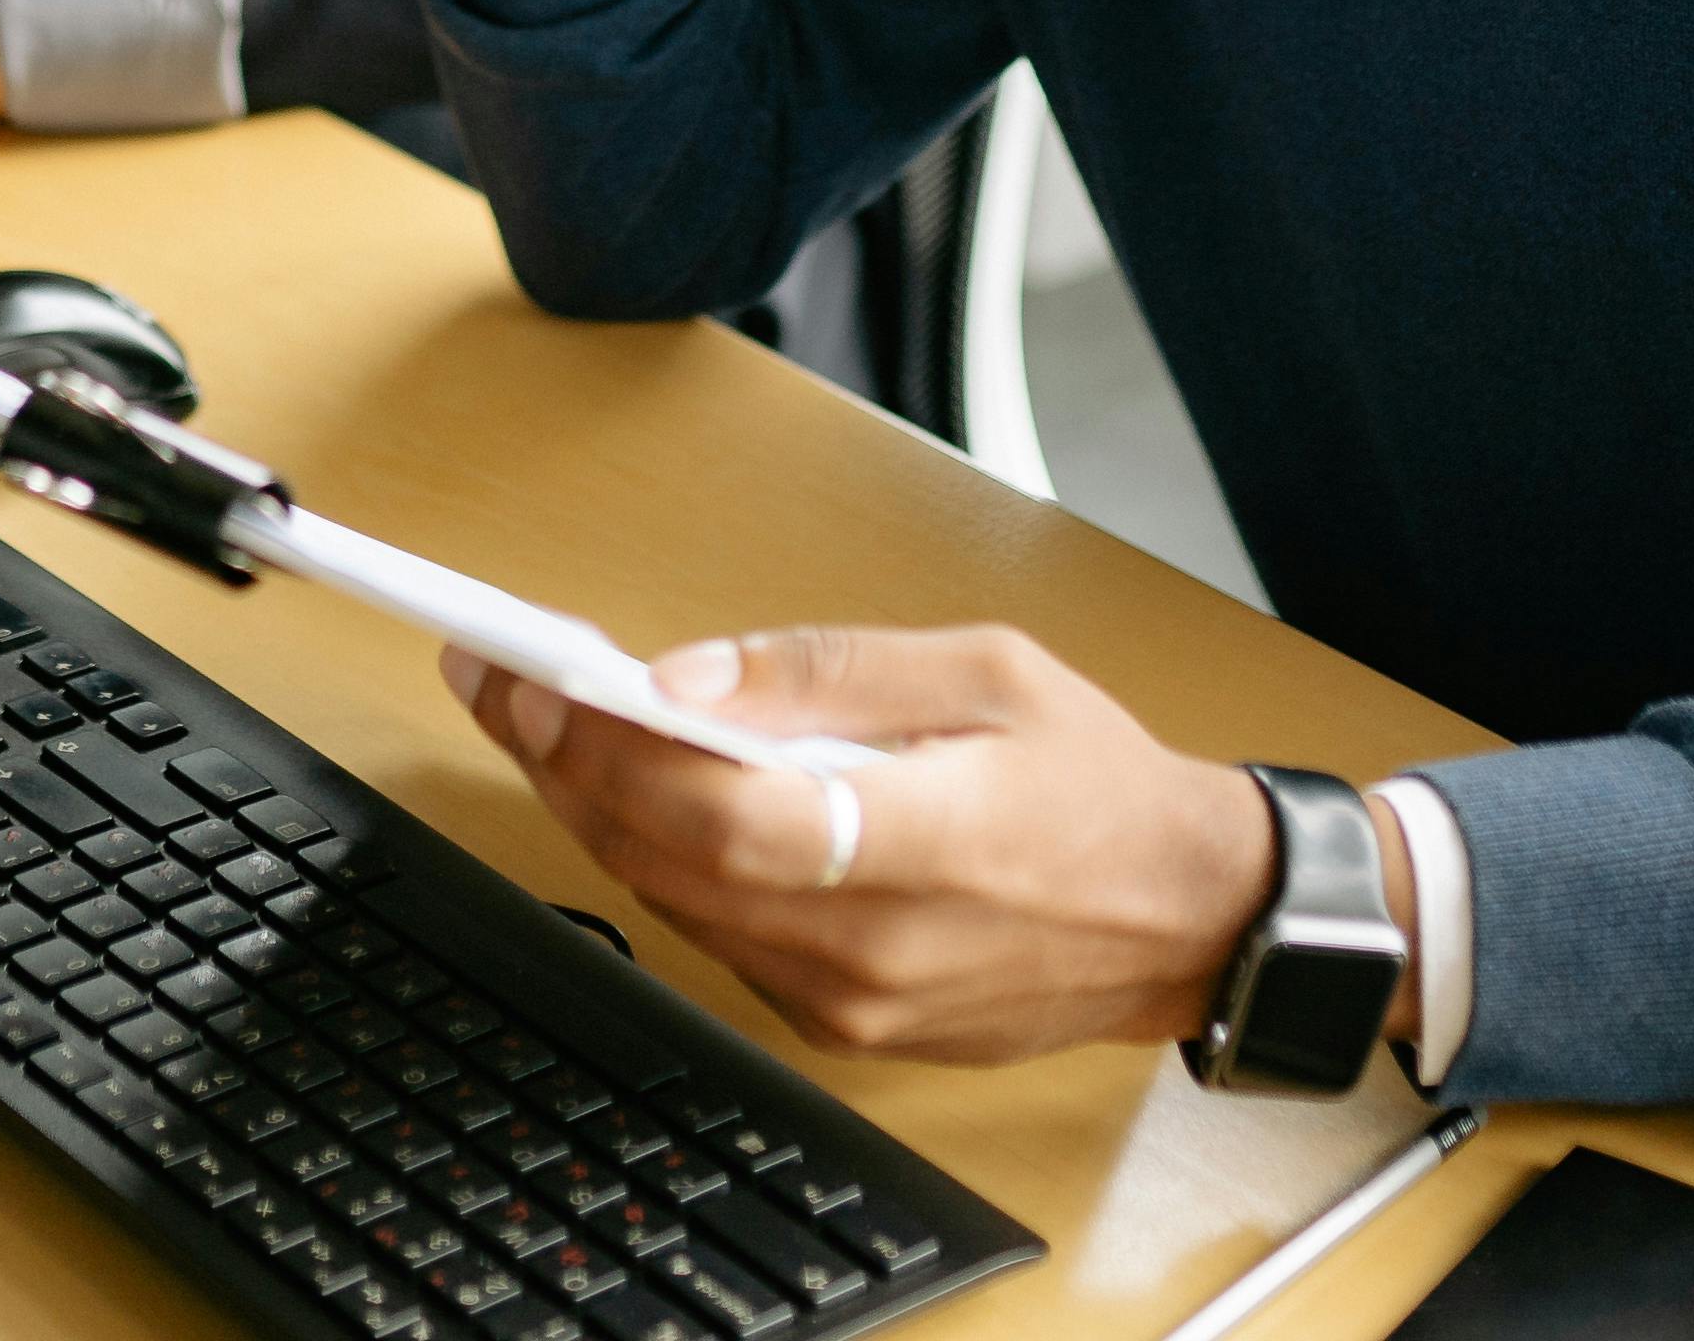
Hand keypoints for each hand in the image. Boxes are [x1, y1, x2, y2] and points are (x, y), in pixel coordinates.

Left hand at [446, 624, 1324, 1066]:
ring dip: (601, 812)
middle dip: (569, 765)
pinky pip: (721, 937)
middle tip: (507, 683)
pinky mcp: (847, 1023)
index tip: (535, 679)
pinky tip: (644, 794)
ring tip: (553, 723)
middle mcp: (876, 946)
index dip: (610, 749)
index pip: (723, 815)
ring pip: (677, 904)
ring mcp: (855, 1002)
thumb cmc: (1099, 783)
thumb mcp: (984, 670)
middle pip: (671, 862)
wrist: (1185, 918)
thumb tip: (689, 676)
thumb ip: (827, 671)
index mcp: (924, 843)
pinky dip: (668, 861)